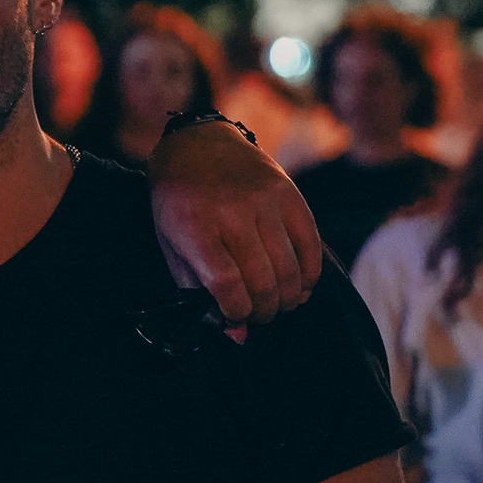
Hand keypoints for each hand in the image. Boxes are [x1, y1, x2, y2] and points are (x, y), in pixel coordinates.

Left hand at [148, 120, 321, 324]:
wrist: (197, 145)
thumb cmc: (179, 203)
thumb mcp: (171, 244)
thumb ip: (197, 290)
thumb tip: (236, 337)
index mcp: (194, 226)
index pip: (226, 283)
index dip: (236, 311)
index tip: (234, 317)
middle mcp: (232, 212)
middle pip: (262, 281)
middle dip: (263, 311)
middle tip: (257, 316)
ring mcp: (265, 202)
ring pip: (289, 270)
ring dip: (287, 300)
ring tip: (277, 305)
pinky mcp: (291, 196)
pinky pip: (311, 247)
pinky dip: (309, 276)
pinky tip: (298, 287)